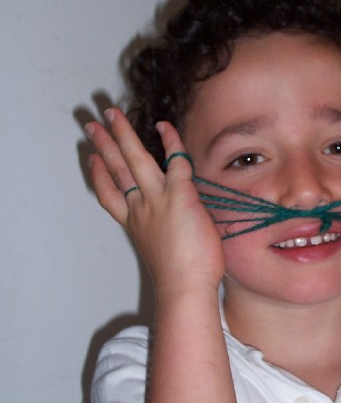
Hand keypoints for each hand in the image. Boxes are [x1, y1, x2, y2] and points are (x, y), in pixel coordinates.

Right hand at [85, 108, 225, 294]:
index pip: (110, 197)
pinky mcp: (180, 195)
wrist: (185, 287)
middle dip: (104, 145)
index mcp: (135, 225)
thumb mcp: (166, 253)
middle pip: (116, 170)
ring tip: (110, 115)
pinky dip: (170, 142)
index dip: (100, 177)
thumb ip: (166, 234)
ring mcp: (158, 200)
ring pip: (135, 160)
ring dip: (122, 135)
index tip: (93, 161)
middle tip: (92, 125)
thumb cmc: (183, 279)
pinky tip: (164, 126)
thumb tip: (180, 230)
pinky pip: (175, 161)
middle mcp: (141, 209)